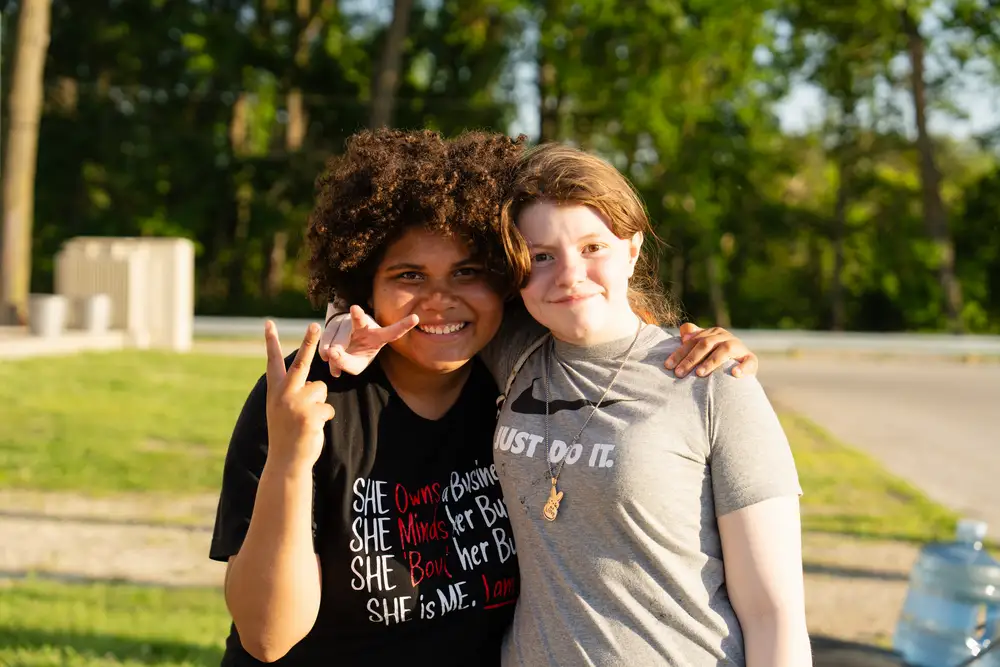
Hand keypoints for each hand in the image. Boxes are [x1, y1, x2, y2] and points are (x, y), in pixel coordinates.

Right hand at [265, 321, 335, 470]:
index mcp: (275, 391)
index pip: (273, 362)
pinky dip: (325, 418)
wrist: (286, 460)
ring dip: (319, 403)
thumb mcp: (281, 409)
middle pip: (301, 362)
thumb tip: (315, 384)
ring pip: (321, 389)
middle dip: (309, 342)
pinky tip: (313, 428)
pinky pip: (327, 408)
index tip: (268, 323)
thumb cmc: (286, 434)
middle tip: (316, 324)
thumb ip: (291, 393)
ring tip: (307, 419)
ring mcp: (297, 403)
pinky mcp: (311, 414)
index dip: (271, 342)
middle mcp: (284, 394)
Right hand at [318, 305, 418, 376]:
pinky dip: (324, 349)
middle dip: (358, 315)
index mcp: (379, 336)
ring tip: (332, 361)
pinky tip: (326, 357)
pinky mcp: (334, 323)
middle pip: (360, 321)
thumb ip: (345, 363)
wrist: (341, 344)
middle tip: (355, 309)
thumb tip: (331, 354)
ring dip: (333, 352)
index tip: (416, 318)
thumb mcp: (355, 365)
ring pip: (338, 336)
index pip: (393, 332)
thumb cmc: (355, 355)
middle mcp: (365, 325)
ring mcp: (348, 321)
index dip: (404, 326)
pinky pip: (327, 336)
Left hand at [664, 323, 758, 378]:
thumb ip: (692, 339)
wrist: (741, 366)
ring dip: (711, 361)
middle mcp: (726, 337)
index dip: (679, 353)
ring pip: (725, 350)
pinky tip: (735, 374)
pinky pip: (749, 362)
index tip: (668, 366)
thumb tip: (683, 332)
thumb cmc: (716, 358)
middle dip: (691, 359)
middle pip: (706, 344)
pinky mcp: (751, 359)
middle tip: (679, 373)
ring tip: (700, 373)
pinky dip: (743, 368)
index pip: (693, 341)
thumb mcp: (703, 347)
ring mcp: (740, 347)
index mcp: (713, 333)